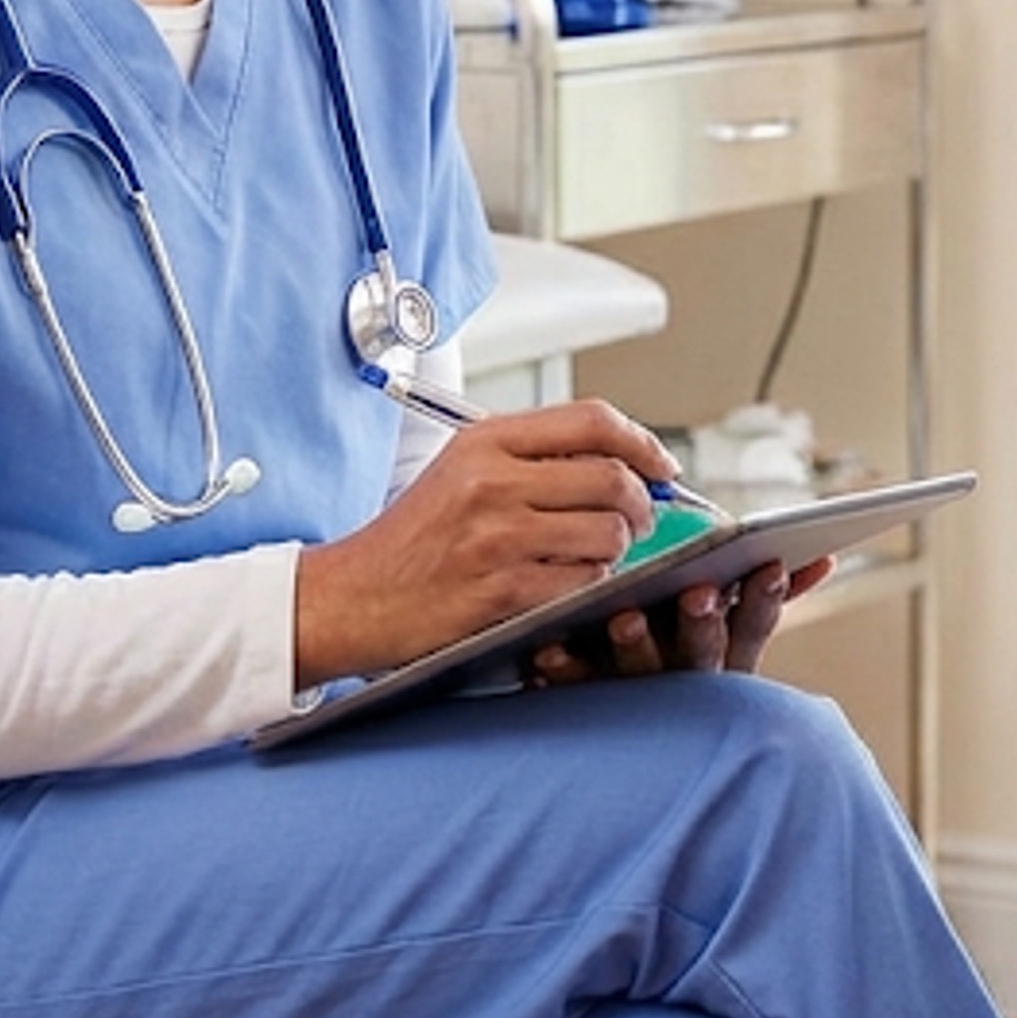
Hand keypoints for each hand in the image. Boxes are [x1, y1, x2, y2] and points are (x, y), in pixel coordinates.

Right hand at [291, 399, 675, 686]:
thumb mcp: (461, 470)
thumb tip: (621, 461)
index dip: (643, 442)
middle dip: (643, 504)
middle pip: (613, 478)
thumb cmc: (411, 540)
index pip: (594, 420)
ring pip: (608, 533)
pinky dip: (588, 585)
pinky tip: (565, 584)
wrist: (353, 597)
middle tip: (641, 520)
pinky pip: (583, 581)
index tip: (663, 466)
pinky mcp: (503, 589)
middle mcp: (493, 480)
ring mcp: (499, 536)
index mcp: (486, 441)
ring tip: (593, 555)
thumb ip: (532, 458)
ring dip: (615, 550)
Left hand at [522, 555, 837, 686]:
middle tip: (698, 594)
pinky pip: (574, 692)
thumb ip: (767, 602)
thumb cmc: (678, 665)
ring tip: (626, 617)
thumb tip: (823, 559)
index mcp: (722, 662)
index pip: (753, 628)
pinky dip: (563, 670)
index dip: (762, 600)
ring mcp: (636, 700)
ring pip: (639, 675)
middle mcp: (685, 685)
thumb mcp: (733, 643)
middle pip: (699, 656)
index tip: (767, 564)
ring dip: (637, 646)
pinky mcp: (585, 711)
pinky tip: (546, 653)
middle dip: (702, 625)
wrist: (624, 778)